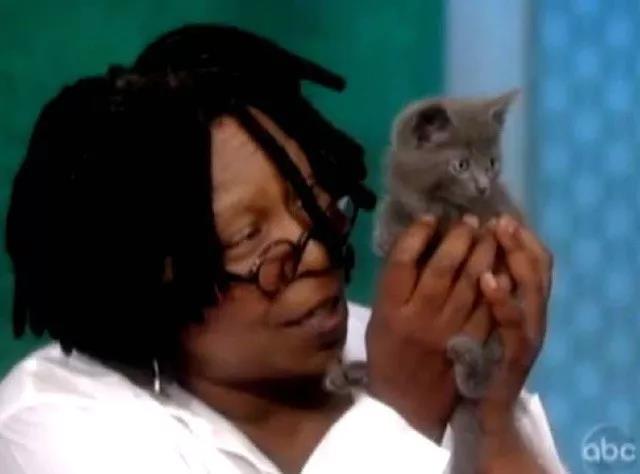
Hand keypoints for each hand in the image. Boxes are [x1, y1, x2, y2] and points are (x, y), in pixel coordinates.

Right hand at [366, 214, 497, 440]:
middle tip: (471, 221)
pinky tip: (503, 266)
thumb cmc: (389, 352)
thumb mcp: (380, 316)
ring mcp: (447, 329)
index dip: (418, 233)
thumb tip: (422, 241)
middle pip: (442, 266)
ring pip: (471, 282)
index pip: (403, 260)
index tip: (431, 218)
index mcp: (390, 308)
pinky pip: (489, 308)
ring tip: (490, 233)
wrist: (407, 401)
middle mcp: (418, 315)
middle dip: (459, 236)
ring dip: (483, 252)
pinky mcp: (471, 342)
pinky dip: (499, 284)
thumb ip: (396, 284)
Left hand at [477, 214, 552, 432]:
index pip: (535, 264)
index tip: (501, 217)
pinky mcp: (514, 357)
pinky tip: (488, 281)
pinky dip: (503, 300)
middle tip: (499, 219)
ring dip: (515, 260)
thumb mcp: (479, 320)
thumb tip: (468, 253)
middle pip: (537, 271)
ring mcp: (526, 337)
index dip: (522, 238)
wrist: (483, 412)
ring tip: (497, 235)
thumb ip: (481, 290)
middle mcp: (531, 318)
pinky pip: (513, 325)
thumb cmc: (474, 361)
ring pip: (531, 291)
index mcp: (523, 307)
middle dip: (518, 241)